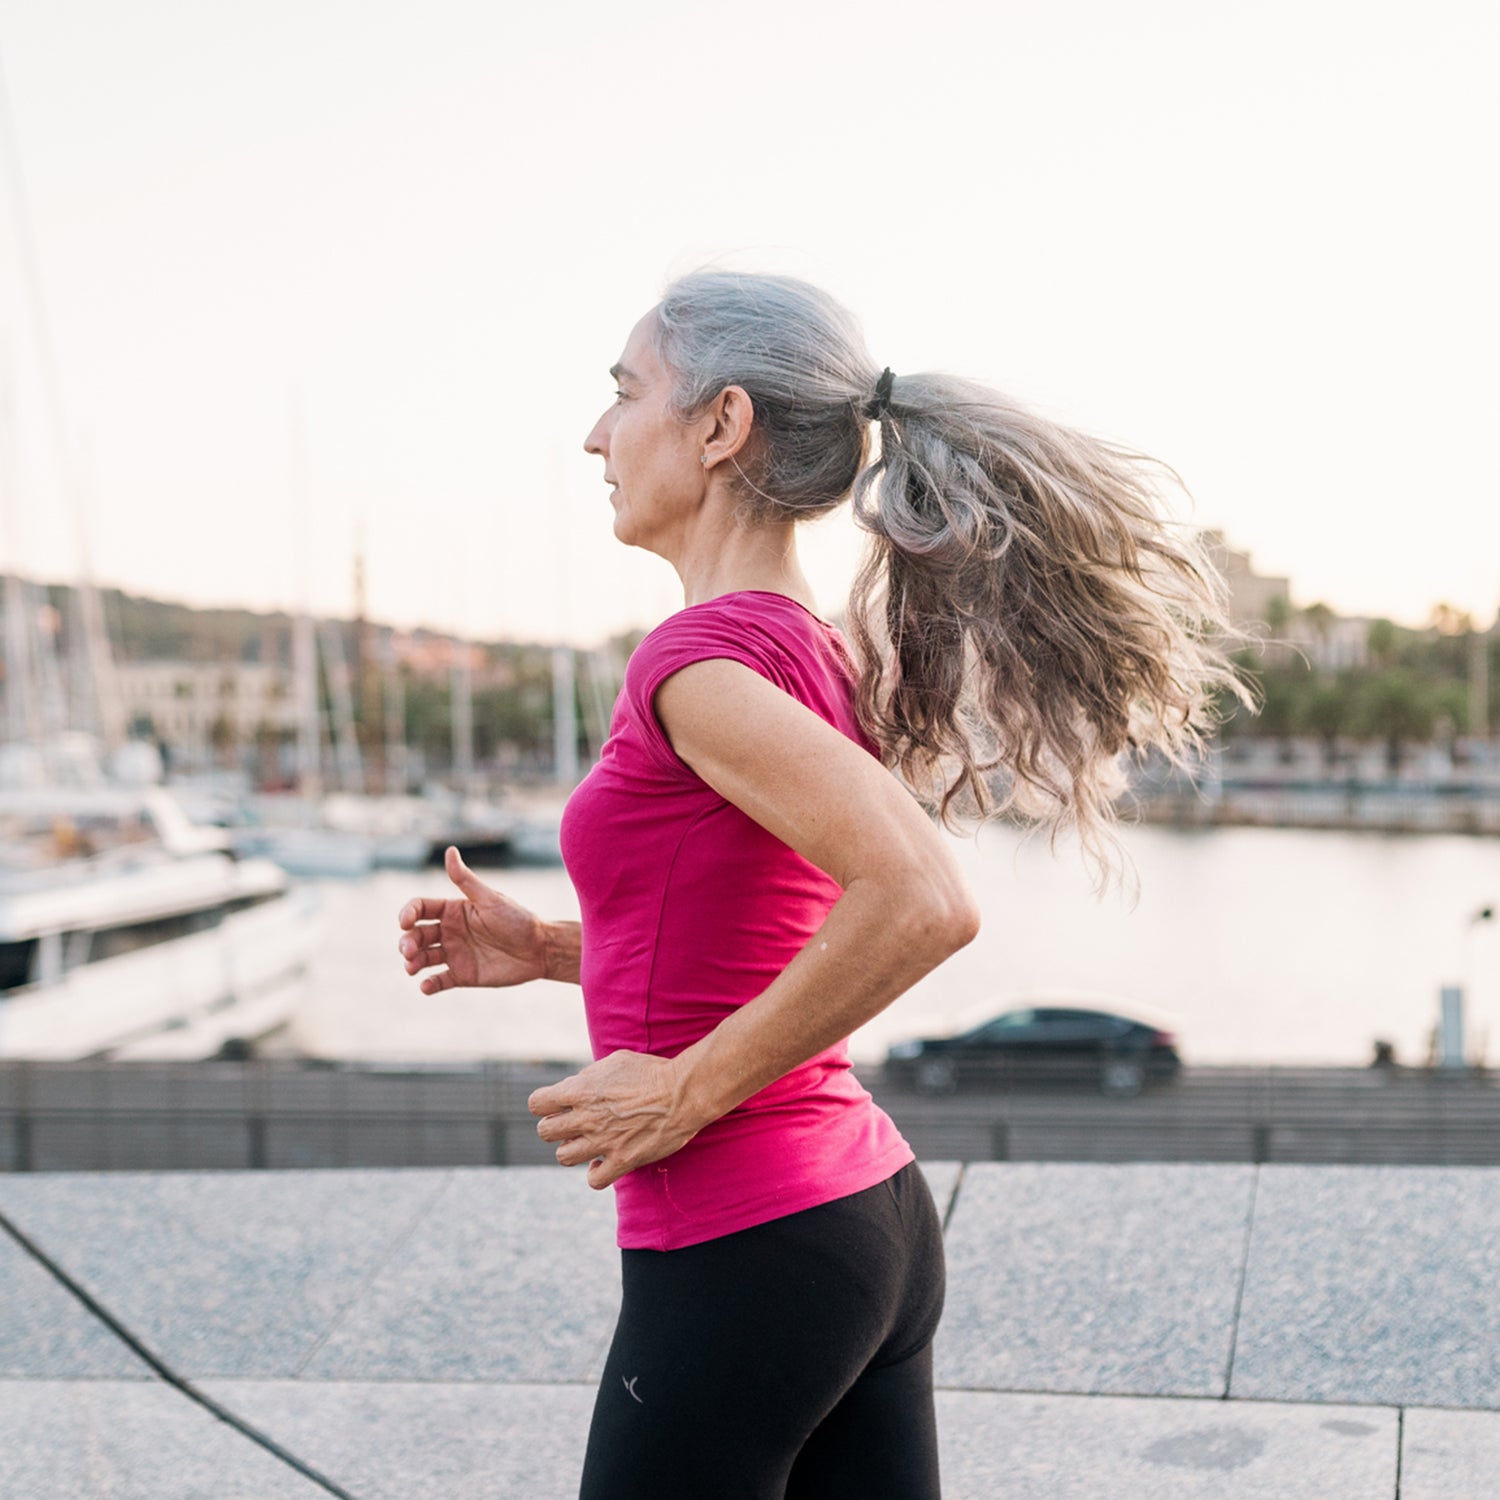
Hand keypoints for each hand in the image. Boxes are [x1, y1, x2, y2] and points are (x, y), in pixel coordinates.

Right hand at [397, 846, 548, 992]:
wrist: (540, 949)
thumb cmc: (517, 919)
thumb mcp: (489, 899)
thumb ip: (465, 880)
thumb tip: (449, 850)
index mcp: (453, 910)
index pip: (420, 909)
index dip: (407, 914)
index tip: (404, 922)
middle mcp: (450, 931)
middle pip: (416, 935)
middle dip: (407, 942)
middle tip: (408, 951)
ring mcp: (454, 954)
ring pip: (423, 958)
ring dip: (412, 963)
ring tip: (412, 967)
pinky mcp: (462, 975)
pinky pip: (439, 981)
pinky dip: (429, 985)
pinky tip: (426, 986)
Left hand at [529, 1050, 701, 1188]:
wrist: (684, 1093)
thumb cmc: (651, 1072)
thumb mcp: (615, 1061)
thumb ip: (589, 1075)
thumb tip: (575, 1086)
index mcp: (582, 1090)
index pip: (537, 1103)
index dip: (544, 1104)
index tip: (558, 1104)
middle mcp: (587, 1117)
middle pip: (545, 1132)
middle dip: (555, 1127)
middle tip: (573, 1123)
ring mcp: (604, 1142)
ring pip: (563, 1157)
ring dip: (572, 1149)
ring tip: (587, 1142)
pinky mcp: (623, 1161)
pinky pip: (594, 1180)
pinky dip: (595, 1173)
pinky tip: (601, 1162)